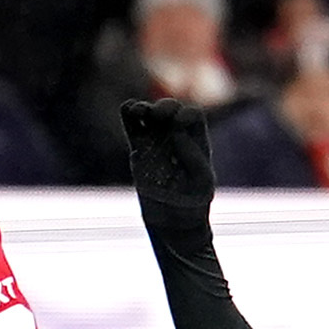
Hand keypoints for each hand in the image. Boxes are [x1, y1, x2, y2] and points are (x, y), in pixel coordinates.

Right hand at [119, 95, 223, 211]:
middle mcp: (177, 137)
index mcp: (196, 141)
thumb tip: (176, 131)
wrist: (173, 221)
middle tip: (157, 115)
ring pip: (150, 116)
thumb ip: (193, 156)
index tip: (178, 123)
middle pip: (171, 110)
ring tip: (138, 110)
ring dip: (144, 108)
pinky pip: (133, 127)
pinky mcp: (139, 150)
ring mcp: (157, 142)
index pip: (192, 115)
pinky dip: (128, 115)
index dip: (185, 113)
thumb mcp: (201, 182)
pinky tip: (127, 109)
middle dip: (164, 107)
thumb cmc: (194, 203)